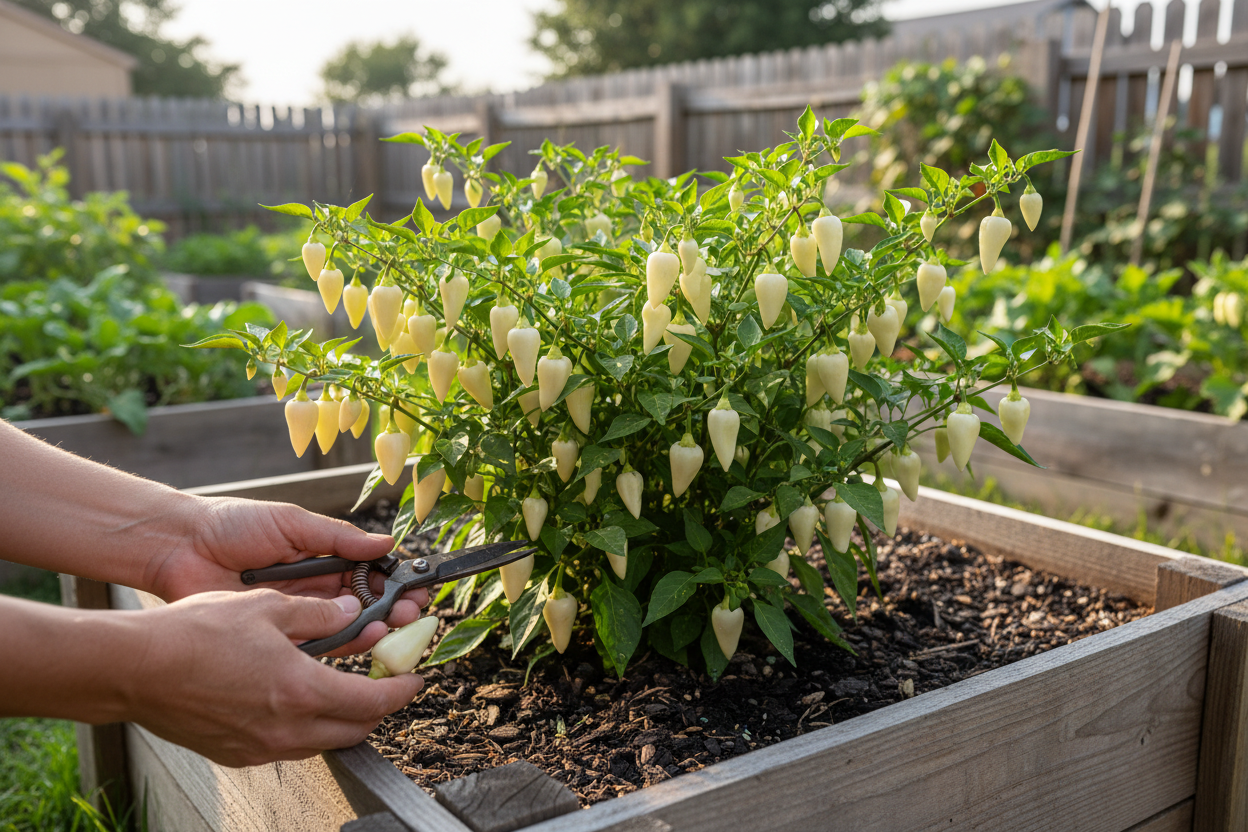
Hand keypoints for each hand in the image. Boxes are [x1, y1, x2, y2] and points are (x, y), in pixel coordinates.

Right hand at [129, 590, 422, 766]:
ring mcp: (259, 748)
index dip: (402, 691)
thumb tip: (349, 612)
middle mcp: (286, 729)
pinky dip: (306, 725)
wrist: (134, 669)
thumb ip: (318, 614)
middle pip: (355, 730)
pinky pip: (288, 745)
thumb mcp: (267, 607)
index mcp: (302, 691)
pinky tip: (297, 700)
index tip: (416, 680)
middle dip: (378, 709)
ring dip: (342, 718)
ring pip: (322, 741)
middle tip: (386, 684)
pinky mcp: (236, 754)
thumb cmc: (195, 634)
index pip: (373, 701)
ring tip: (344, 688)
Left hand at [147, 496, 427, 655]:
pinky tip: (358, 640)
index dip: (394, 582)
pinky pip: (312, 644)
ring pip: (343, 627)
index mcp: (321, 559)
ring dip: (370, 628)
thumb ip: (338, 538)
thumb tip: (385, 545)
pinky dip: (338, 644)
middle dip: (391, 609)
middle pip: (363, 605)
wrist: (180, 546)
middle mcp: (313, 590)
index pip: (368, 574)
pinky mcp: (274, 636)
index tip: (416, 588)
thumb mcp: (292, 523)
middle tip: (410, 614)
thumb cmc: (232, 525)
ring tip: (390, 627)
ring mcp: (295, 615)